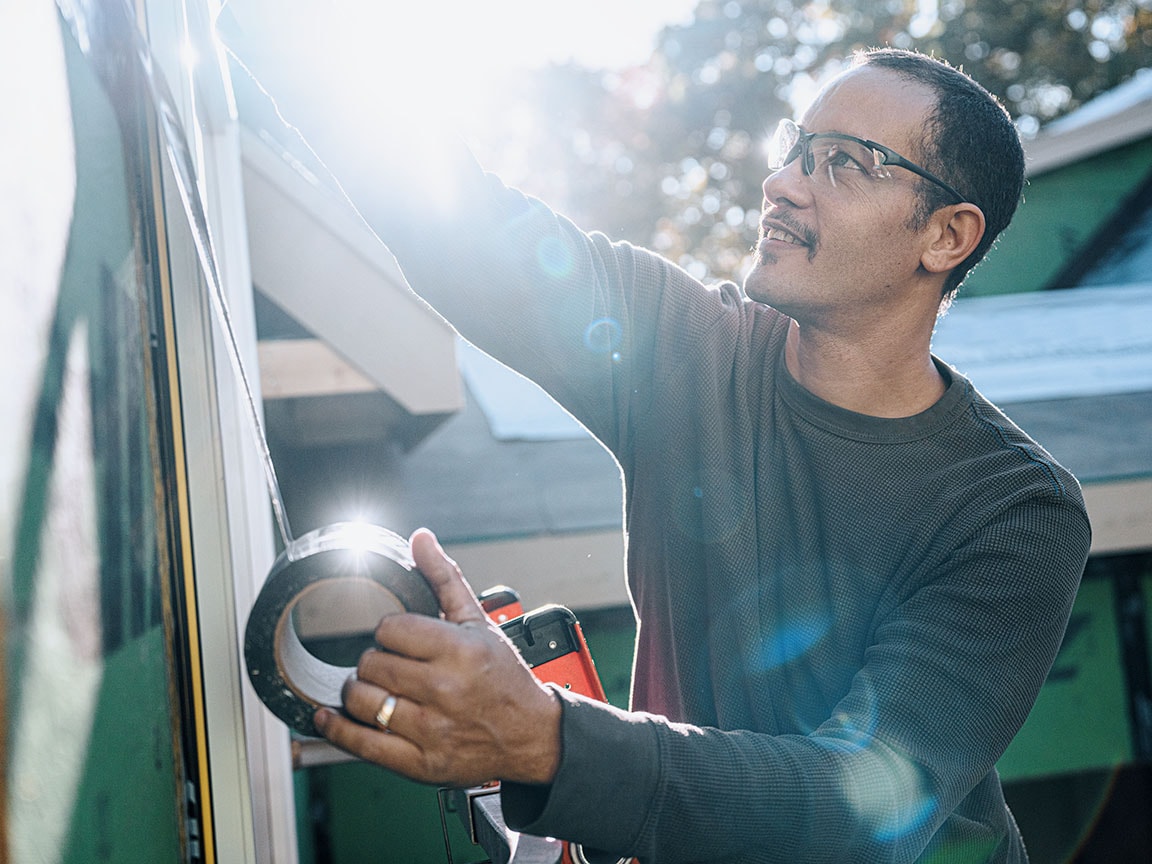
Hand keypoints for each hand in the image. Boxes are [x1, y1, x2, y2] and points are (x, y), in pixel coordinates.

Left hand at [314, 528, 561, 786]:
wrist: (531, 735)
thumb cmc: (503, 677)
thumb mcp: (478, 623)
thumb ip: (445, 579)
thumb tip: (420, 539)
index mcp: (460, 649)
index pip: (391, 629)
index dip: (389, 631)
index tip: (399, 639)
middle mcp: (445, 688)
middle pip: (371, 663)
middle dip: (374, 660)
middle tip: (389, 665)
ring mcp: (432, 729)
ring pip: (363, 700)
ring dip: (358, 691)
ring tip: (370, 688)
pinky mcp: (422, 763)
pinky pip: (363, 744)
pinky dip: (338, 729)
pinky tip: (330, 716)